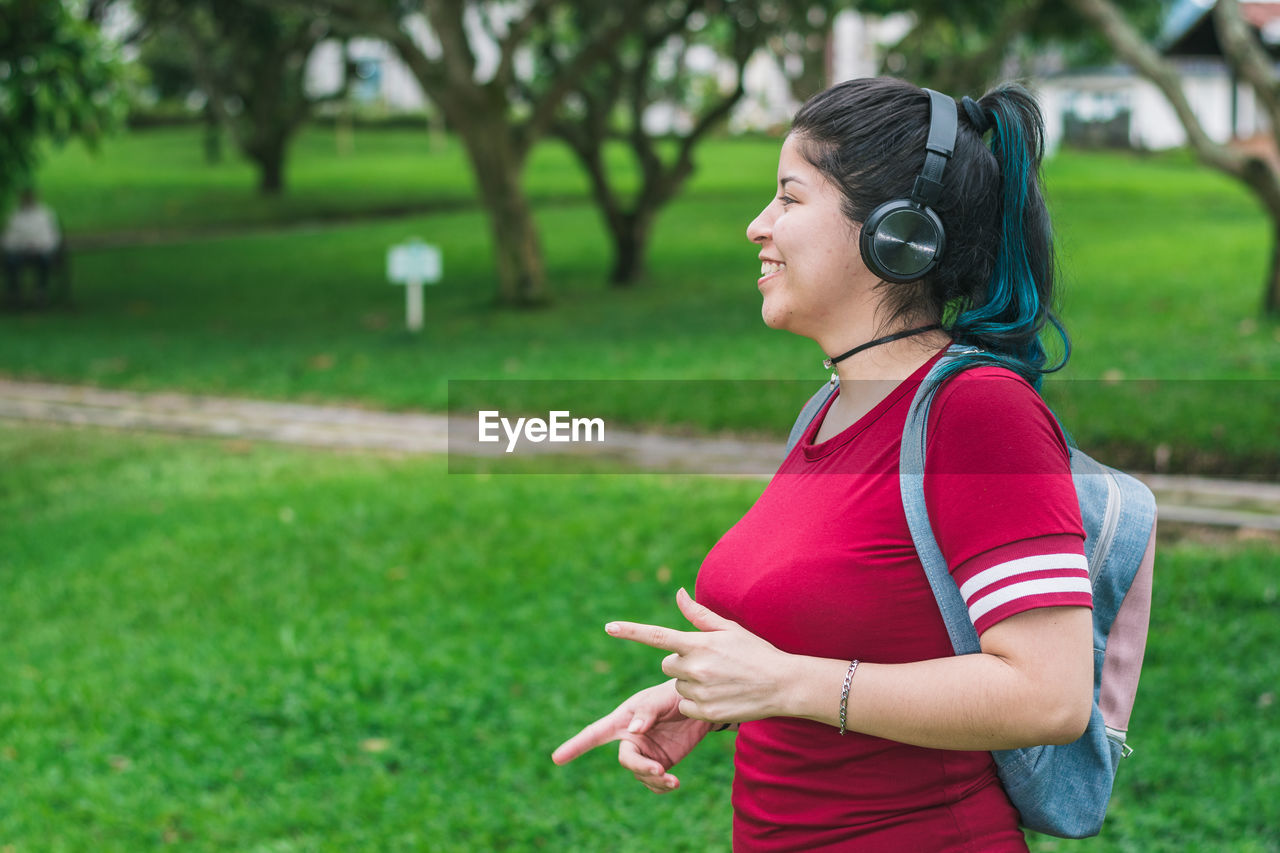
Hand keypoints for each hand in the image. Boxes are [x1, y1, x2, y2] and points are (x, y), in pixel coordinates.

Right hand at [551, 679, 711, 792]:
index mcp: (623, 719)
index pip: (595, 734)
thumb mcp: (661, 698)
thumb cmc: (674, 695)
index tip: (556, 758)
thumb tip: (633, 731)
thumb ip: (647, 712)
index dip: (575, 746)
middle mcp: (630, 738)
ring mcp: (646, 752)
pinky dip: (661, 787)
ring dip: (654, 779)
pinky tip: (674, 783)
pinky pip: (654, 782)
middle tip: (660, 769)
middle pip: (626, 760)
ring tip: (672, 780)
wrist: (701, 705)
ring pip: (640, 774)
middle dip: (640, 767)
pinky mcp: (662, 762)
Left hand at [606, 588, 794, 723]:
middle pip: (667, 664)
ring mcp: (700, 692)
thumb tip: (678, 594)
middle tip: (708, 664)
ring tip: (720, 681)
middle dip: (680, 664)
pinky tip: (720, 697)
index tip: (609, 627)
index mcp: (699, 643)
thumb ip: (699, 615)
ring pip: (677, 687)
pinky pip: (686, 707)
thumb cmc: (756, 652)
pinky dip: (697, 704)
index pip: (657, 635)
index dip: (631, 631)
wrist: (783, 685)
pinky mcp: (705, 713)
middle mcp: (696, 668)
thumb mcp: (729, 629)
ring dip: (691, 684)